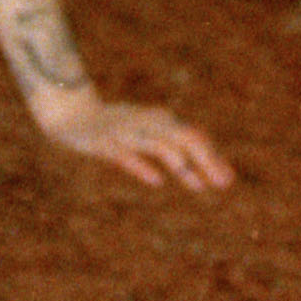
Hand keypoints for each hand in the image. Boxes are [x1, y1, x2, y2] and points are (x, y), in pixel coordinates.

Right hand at [35, 95, 234, 191]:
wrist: (71, 114)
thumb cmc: (116, 127)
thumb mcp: (147, 134)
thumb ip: (173, 148)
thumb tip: (203, 168)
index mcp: (159, 120)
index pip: (193, 136)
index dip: (212, 156)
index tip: (229, 179)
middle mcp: (147, 123)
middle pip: (182, 139)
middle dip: (205, 160)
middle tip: (225, 184)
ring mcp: (126, 132)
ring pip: (158, 146)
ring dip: (181, 165)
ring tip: (200, 186)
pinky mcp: (105, 142)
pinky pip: (125, 155)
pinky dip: (141, 166)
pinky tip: (156, 181)